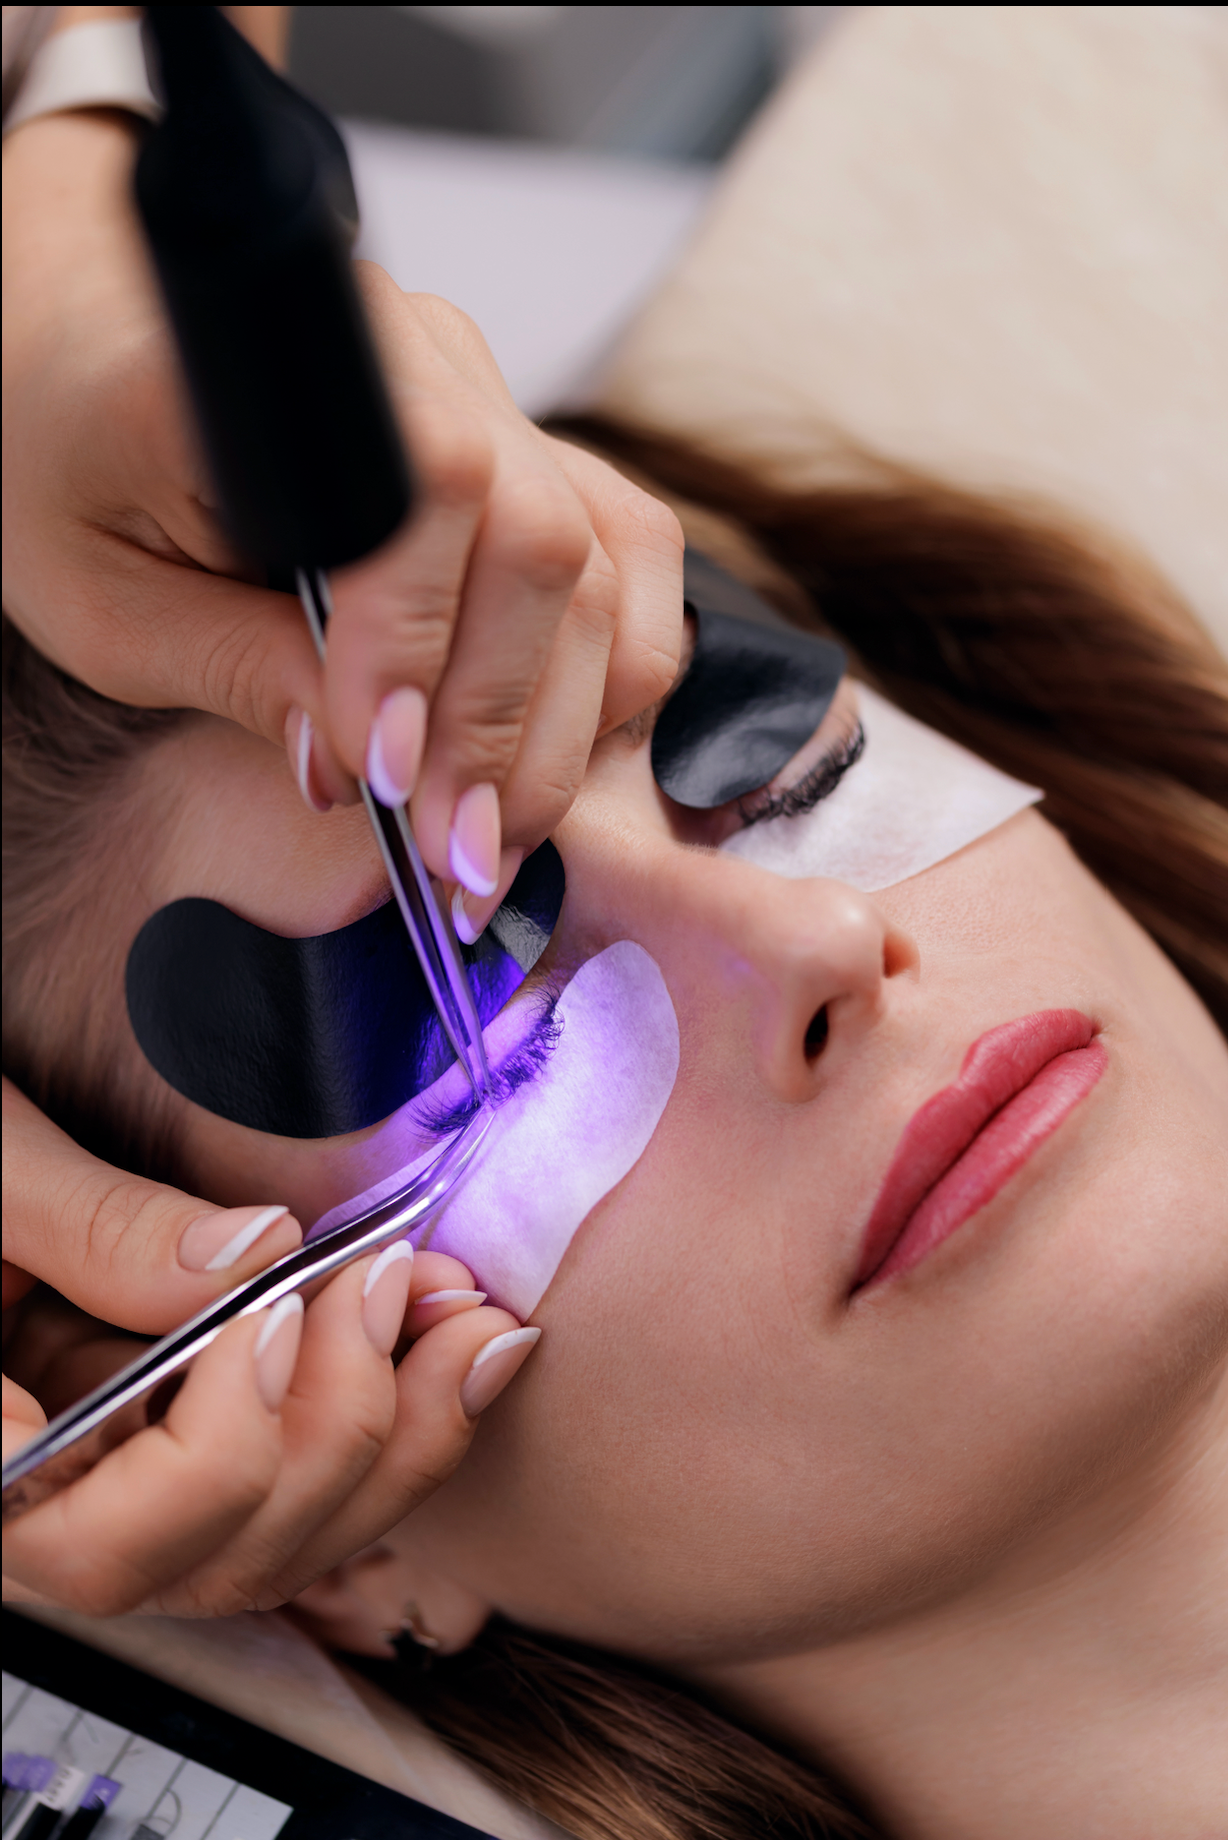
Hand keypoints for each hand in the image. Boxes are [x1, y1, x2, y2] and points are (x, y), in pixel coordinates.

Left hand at [2, 110, 682, 934]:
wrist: (87, 345)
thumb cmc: (69, 454)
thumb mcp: (101, 596)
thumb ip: (233, 669)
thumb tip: (353, 771)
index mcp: (279, 360)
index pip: (421, 492)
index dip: (423, 648)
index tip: (386, 779)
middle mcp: (412, 351)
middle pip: (539, 539)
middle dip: (504, 728)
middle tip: (454, 861)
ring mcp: (484, 391)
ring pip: (604, 558)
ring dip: (564, 722)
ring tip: (495, 838)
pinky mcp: (524, 444)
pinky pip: (624, 559)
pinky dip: (609, 672)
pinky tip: (546, 752)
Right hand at [3, 1107, 533, 1616]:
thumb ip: (93, 1225)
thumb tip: (254, 1250)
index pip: (105, 1545)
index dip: (215, 1456)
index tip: (272, 1317)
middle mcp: (60, 1518)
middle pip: (223, 1557)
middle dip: (341, 1425)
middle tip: (393, 1281)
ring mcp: (138, 1499)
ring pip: (290, 1540)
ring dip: (402, 1434)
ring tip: (465, 1314)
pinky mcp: (199, 1454)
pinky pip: (311, 1488)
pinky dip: (403, 1425)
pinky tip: (466, 1343)